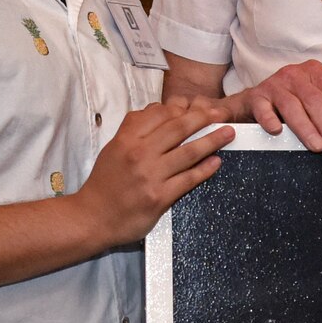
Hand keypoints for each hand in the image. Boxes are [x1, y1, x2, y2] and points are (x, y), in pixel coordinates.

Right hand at [78, 100, 234, 245]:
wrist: (93, 217)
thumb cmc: (105, 183)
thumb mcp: (114, 148)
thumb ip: (135, 129)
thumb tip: (160, 109)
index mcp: (127, 139)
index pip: (159, 114)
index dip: (182, 108)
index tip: (198, 105)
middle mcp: (139, 154)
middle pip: (178, 129)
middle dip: (204, 118)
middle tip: (221, 114)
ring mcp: (150, 176)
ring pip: (188, 152)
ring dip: (212, 141)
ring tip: (228, 133)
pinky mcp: (160, 197)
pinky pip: (188, 180)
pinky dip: (205, 169)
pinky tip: (216, 162)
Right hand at [242, 58, 321, 152]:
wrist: (257, 101)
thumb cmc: (294, 100)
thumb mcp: (321, 100)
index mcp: (315, 72)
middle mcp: (294, 74)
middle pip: (315, 100)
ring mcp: (274, 84)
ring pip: (292, 106)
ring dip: (306, 128)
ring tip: (317, 146)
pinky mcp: (256, 97)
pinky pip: (263, 108)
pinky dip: (270, 120)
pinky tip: (278, 131)